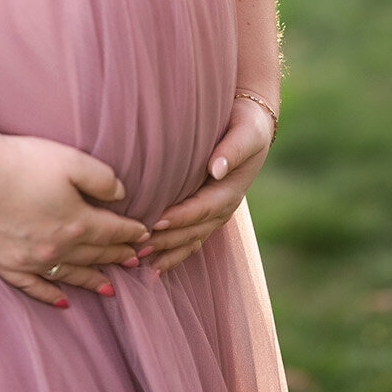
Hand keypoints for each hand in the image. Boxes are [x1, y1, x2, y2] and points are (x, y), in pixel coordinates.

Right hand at [0, 132, 149, 306]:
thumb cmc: (19, 161)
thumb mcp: (70, 160)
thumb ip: (101, 178)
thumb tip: (121, 195)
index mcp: (77, 221)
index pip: (113, 230)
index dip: (131, 232)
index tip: (145, 234)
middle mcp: (58, 247)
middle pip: (95, 254)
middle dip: (118, 256)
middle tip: (135, 262)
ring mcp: (31, 260)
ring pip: (70, 274)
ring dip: (92, 280)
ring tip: (110, 288)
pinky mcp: (6, 263)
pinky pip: (34, 287)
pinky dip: (51, 295)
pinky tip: (63, 301)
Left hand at [144, 98, 274, 275]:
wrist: (253, 126)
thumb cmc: (246, 125)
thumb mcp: (246, 133)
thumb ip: (232, 150)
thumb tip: (216, 169)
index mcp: (230, 190)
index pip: (202, 208)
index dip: (180, 217)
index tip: (156, 221)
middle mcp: (223, 207)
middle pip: (194, 230)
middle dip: (167, 240)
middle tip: (139, 246)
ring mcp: (215, 213)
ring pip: (191, 239)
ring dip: (168, 251)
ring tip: (142, 260)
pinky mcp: (206, 212)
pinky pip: (191, 238)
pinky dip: (174, 253)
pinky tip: (155, 266)